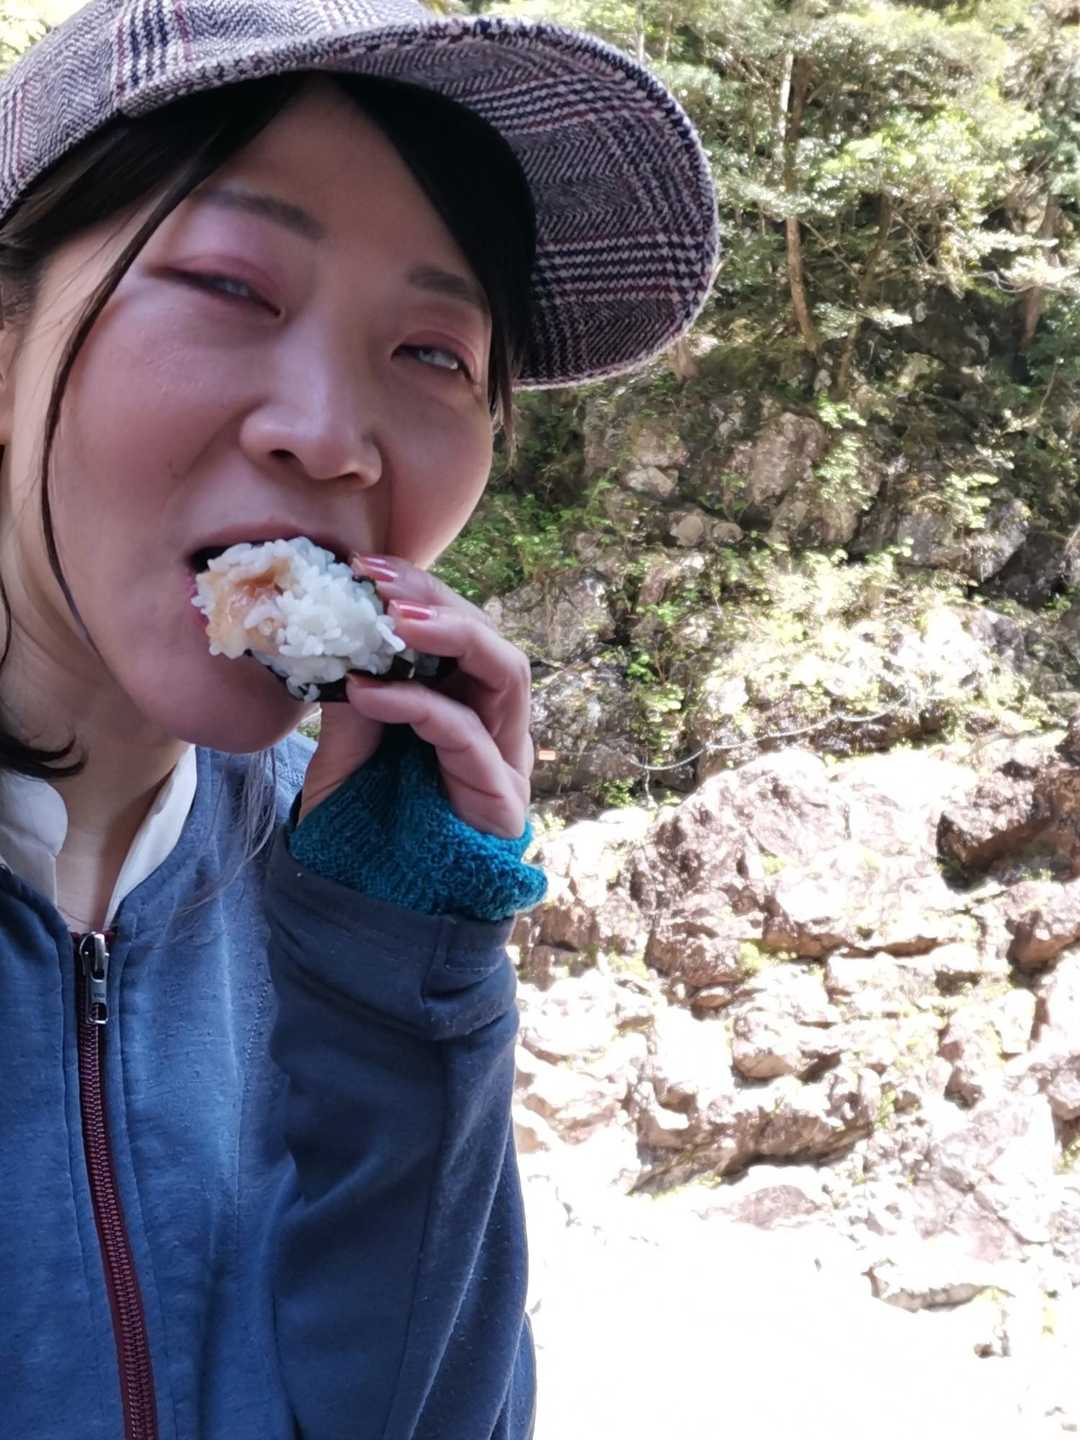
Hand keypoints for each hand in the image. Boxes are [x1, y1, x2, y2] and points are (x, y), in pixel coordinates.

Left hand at [296, 555, 533, 837]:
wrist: (375, 905)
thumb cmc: (368, 828)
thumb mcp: (347, 747)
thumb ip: (352, 695)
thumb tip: (330, 629)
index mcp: (462, 702)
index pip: (454, 630)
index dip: (418, 592)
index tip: (365, 566)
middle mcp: (494, 722)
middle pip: (488, 638)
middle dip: (437, 601)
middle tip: (378, 580)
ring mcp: (505, 756)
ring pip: (507, 671)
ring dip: (454, 634)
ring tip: (393, 619)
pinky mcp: (501, 794)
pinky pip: (468, 733)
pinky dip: (420, 704)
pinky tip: (370, 691)